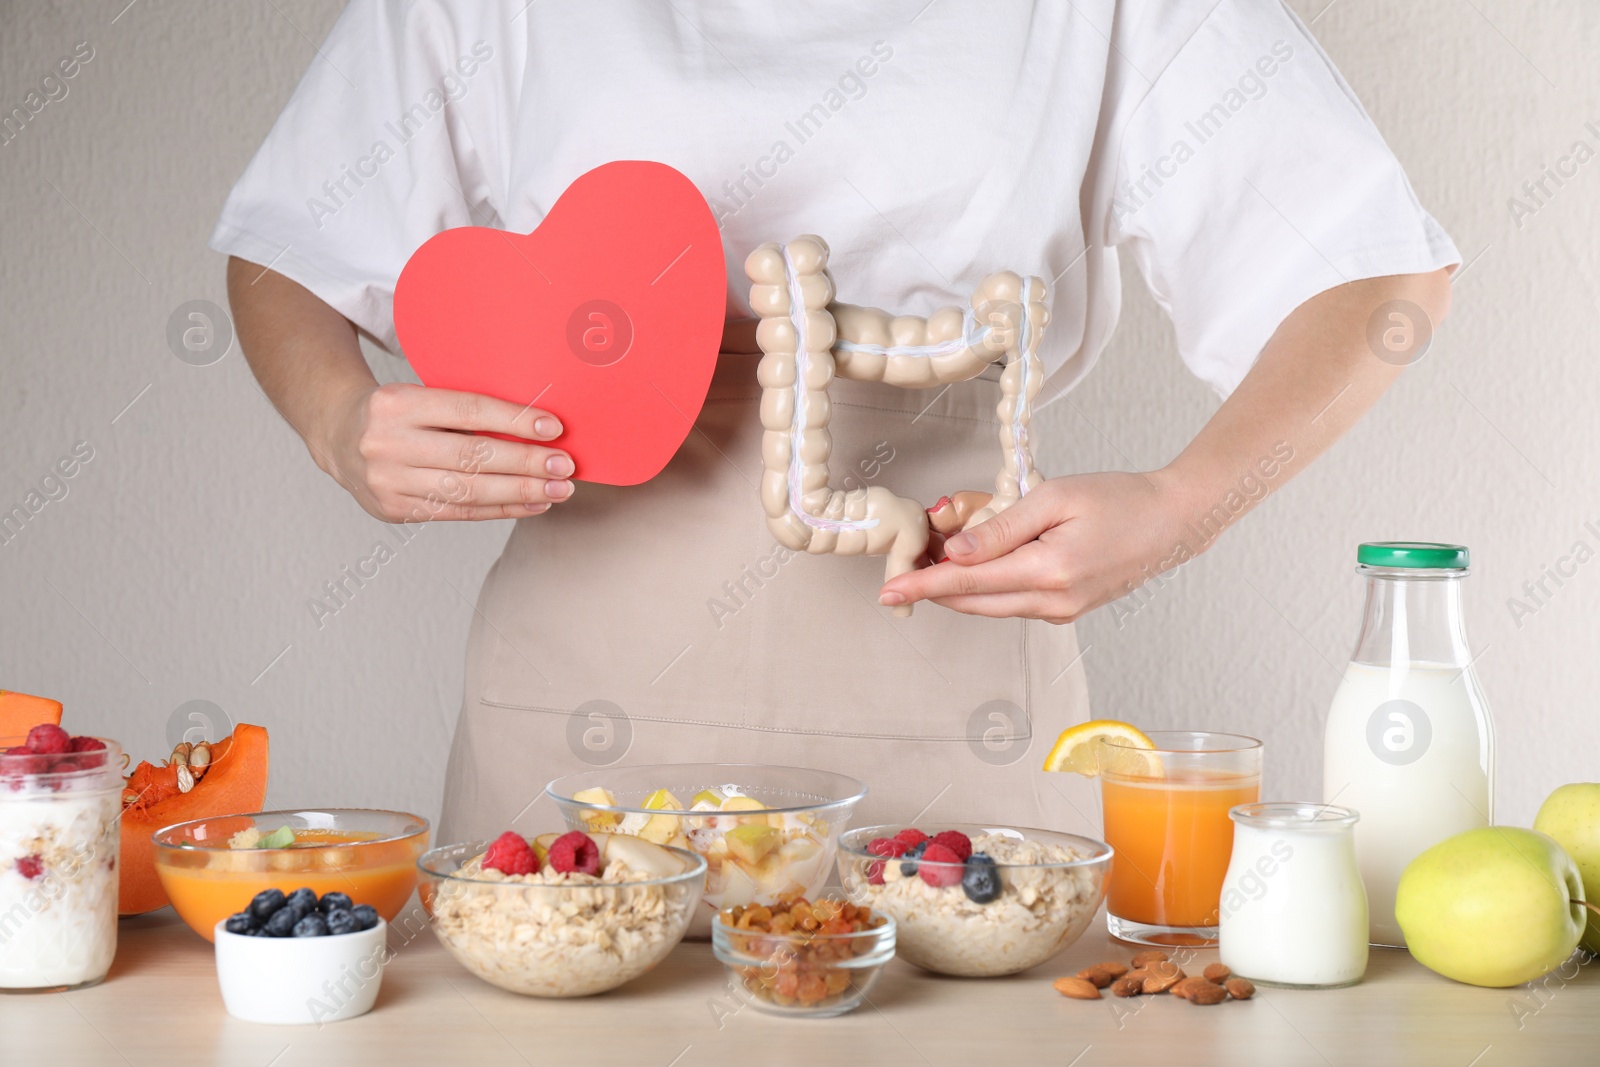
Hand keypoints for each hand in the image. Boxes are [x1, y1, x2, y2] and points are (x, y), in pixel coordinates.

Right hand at [317, 382, 574, 521]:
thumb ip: (465, 410)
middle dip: (525, 463)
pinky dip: (500, 509)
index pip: (467, 411)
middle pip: (471, 457)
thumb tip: (537, 427)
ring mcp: (387, 481)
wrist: (338, 435)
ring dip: (520, 492)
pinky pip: (458, 512)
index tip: (553, 428)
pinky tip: (532, 504)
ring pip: (467, 491)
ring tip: (558, 489)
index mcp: (397, 403)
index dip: (514, 420)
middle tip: (565, 466)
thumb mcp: (420, 394)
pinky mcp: (393, 510)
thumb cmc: (397, 411)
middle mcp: (387, 443)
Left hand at [877, 471, 1199, 622]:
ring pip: (990, 604)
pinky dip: (988, 585)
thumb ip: (1002, 527)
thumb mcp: (1054, 498)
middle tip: (905, 562)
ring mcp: (1060, 611)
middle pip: (973, 601)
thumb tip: (955, 553)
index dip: (922, 586)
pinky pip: (1012, 602)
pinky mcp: (1066, 610)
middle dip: (934, 585)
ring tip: (940, 552)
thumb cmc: (1118, 500)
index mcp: (1047, 572)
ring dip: (960, 584)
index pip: (967, 583)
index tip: (887, 591)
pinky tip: (981, 560)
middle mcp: (1052, 602)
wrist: (1171, 521)